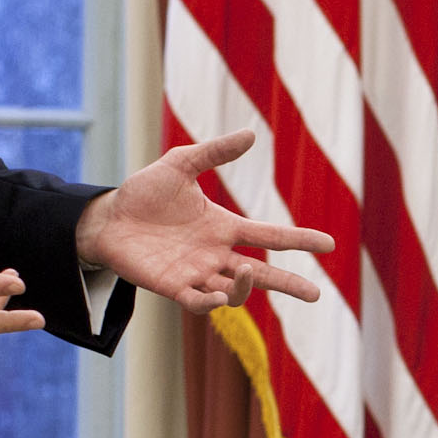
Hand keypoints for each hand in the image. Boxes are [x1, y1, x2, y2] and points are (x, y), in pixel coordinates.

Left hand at [78, 128, 335, 316]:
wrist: (108, 217)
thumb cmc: (144, 192)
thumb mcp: (180, 164)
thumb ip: (214, 152)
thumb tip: (251, 134)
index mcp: (224, 227)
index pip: (271, 236)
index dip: (300, 240)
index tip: (329, 244)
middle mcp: (216, 255)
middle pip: (263, 275)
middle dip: (289, 284)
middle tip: (316, 294)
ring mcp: (196, 274)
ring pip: (233, 292)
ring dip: (245, 287)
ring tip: (247, 272)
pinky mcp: (172, 287)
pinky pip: (198, 303)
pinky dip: (211, 302)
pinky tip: (218, 295)